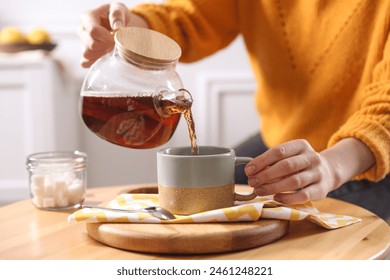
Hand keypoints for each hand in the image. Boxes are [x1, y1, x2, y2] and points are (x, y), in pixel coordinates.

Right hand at [78, 2, 148, 67]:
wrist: (119, 24)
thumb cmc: (118, 15)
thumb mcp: (120, 9)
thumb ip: (117, 16)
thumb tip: (117, 28)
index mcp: (87, 17)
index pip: (93, 31)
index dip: (107, 38)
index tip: (117, 38)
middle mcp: (82, 30)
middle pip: (91, 44)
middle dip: (106, 46)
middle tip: (116, 43)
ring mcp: (82, 43)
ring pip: (87, 54)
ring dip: (102, 54)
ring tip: (111, 49)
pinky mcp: (86, 53)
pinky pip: (85, 63)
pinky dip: (96, 62)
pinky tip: (105, 56)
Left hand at [244, 138, 374, 204]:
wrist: (328, 171)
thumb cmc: (300, 164)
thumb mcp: (289, 156)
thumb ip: (272, 162)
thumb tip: (251, 171)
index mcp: (301, 145)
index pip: (279, 151)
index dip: (261, 161)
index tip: (248, 170)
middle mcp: (311, 157)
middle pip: (286, 166)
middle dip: (265, 175)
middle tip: (251, 182)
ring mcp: (318, 173)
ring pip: (294, 181)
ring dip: (273, 187)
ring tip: (259, 191)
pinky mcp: (321, 189)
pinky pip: (303, 195)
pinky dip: (288, 198)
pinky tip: (276, 198)